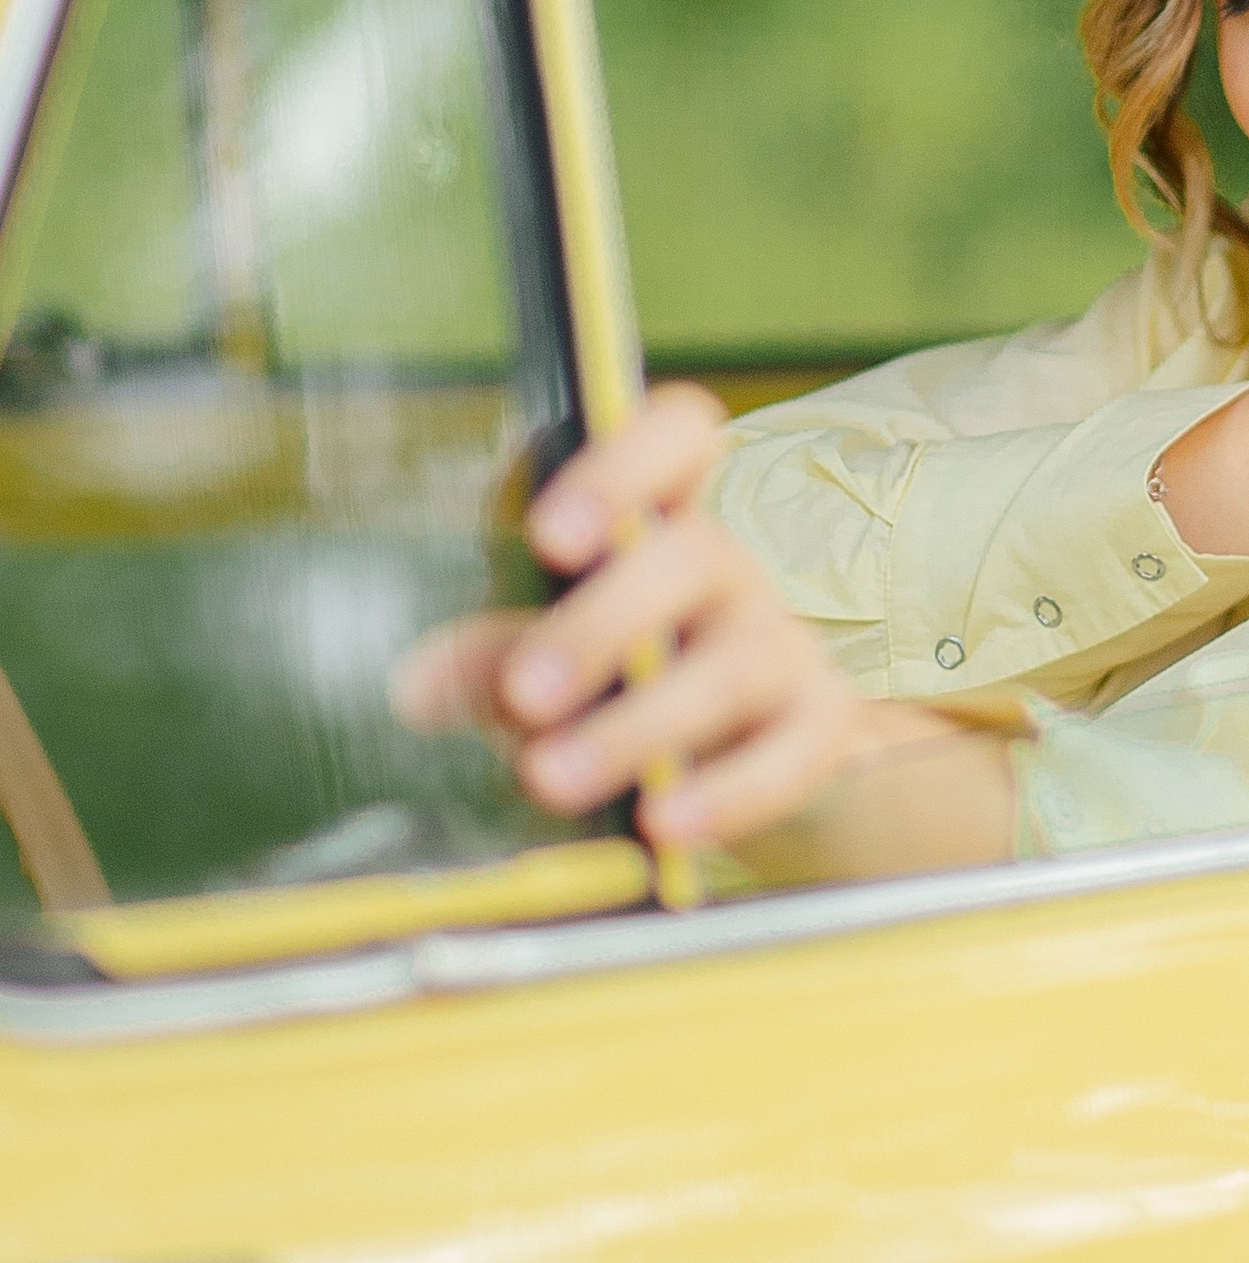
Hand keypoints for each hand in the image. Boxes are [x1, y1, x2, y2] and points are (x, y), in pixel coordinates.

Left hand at [394, 387, 1013, 876]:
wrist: (750, 764)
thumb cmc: (630, 684)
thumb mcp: (556, 660)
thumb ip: (492, 663)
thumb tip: (418, 688)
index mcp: (659, 522)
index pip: (679, 437)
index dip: (625, 467)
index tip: (552, 535)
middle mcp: (729, 573)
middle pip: (694, 556)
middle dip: (604, 622)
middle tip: (527, 694)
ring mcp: (782, 647)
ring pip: (734, 664)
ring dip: (639, 725)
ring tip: (551, 778)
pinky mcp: (817, 729)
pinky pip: (790, 753)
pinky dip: (728, 792)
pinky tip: (663, 825)